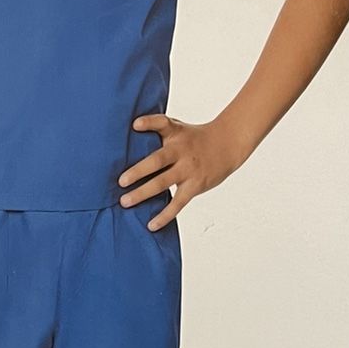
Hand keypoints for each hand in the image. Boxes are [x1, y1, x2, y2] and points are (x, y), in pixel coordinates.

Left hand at [118, 112, 248, 230]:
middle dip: (138, 171)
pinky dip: (165, 215)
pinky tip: (151, 225)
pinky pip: (178, 203)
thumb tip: (127, 135)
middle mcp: (181, 150)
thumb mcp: (178, 128)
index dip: (149, 123)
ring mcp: (188, 169)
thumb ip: (156, 131)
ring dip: (143, 193)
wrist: (227, 145)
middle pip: (158, 160)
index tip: (135, 124)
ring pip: (163, 182)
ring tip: (125, 202)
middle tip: (121, 181)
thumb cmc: (193, 138)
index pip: (162, 123)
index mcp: (175, 133)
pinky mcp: (195, 185)